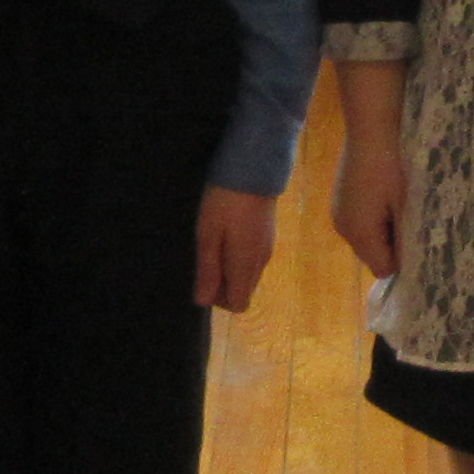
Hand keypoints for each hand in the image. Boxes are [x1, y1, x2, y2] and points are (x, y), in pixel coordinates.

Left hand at [194, 186, 278, 313]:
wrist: (253, 169)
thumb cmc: (224, 203)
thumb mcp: (208, 235)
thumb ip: (208, 270)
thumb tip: (204, 301)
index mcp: (246, 265)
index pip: (239, 304)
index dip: (220, 300)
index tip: (206, 280)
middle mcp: (261, 262)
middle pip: (245, 291)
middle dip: (225, 285)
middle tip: (207, 259)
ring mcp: (268, 248)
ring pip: (249, 275)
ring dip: (232, 269)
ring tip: (216, 242)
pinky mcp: (269, 235)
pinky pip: (254, 259)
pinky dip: (240, 257)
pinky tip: (229, 233)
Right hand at [328, 140, 404, 281]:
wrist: (371, 129)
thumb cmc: (392, 166)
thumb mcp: (405, 204)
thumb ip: (405, 238)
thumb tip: (408, 264)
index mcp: (359, 233)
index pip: (382, 269)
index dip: (402, 261)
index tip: (419, 241)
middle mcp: (343, 229)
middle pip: (372, 255)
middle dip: (392, 245)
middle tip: (410, 219)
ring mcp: (338, 213)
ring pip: (366, 238)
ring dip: (383, 230)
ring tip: (399, 203)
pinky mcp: (339, 199)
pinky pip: (359, 222)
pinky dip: (374, 216)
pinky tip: (384, 194)